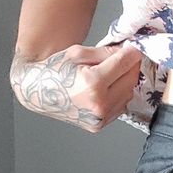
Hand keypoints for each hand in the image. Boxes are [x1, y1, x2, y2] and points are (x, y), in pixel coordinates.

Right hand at [10, 42, 142, 132]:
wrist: (36, 93)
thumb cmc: (53, 71)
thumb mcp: (77, 53)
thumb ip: (105, 52)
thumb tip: (127, 51)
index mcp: (92, 83)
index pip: (124, 64)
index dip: (132, 53)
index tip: (136, 47)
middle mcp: (99, 104)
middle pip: (130, 80)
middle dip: (130, 66)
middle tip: (125, 57)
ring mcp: (99, 118)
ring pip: (128, 94)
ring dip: (125, 81)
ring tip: (111, 73)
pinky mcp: (99, 126)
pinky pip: (119, 107)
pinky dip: (118, 95)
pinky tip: (106, 88)